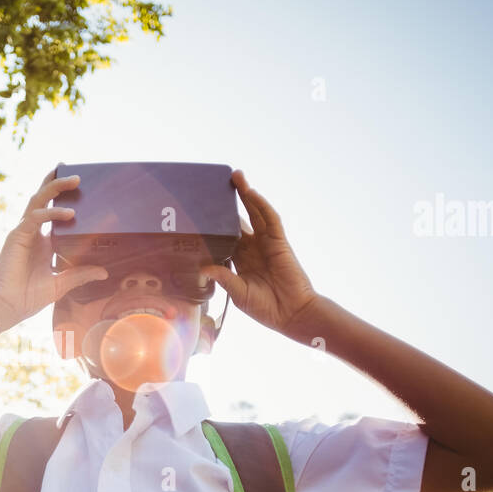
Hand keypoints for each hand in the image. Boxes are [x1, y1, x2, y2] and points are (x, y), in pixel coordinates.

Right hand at [0, 170, 108, 330]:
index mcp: (43, 242)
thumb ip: (80, 275)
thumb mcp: (62, 283)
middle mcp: (33, 232)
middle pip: (45, 199)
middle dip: (58, 184)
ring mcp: (24, 232)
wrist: (7, 306)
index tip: (81, 187)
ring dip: (56, 188)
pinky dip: (52, 213)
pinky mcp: (17, 236)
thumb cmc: (28, 297)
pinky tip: (69, 214)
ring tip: (75, 180)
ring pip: (39, 201)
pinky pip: (35, 218)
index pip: (54, 212)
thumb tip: (103, 272)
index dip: (63, 198)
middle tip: (78, 174)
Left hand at [201, 170, 319, 336]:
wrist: (292, 314)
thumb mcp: (238, 293)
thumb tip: (202, 267)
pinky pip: (270, 219)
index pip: (225, 236)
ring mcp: (266, 243)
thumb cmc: (266, 307)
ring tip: (236, 177)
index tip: (201, 211)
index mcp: (240, 260)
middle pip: (239, 219)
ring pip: (255, 213)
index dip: (216, 223)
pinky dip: (261, 205)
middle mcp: (253, 248)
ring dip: (246, 194)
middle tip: (216, 184)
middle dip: (229, 202)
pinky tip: (251, 193)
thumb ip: (223, 277)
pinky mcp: (279, 242)